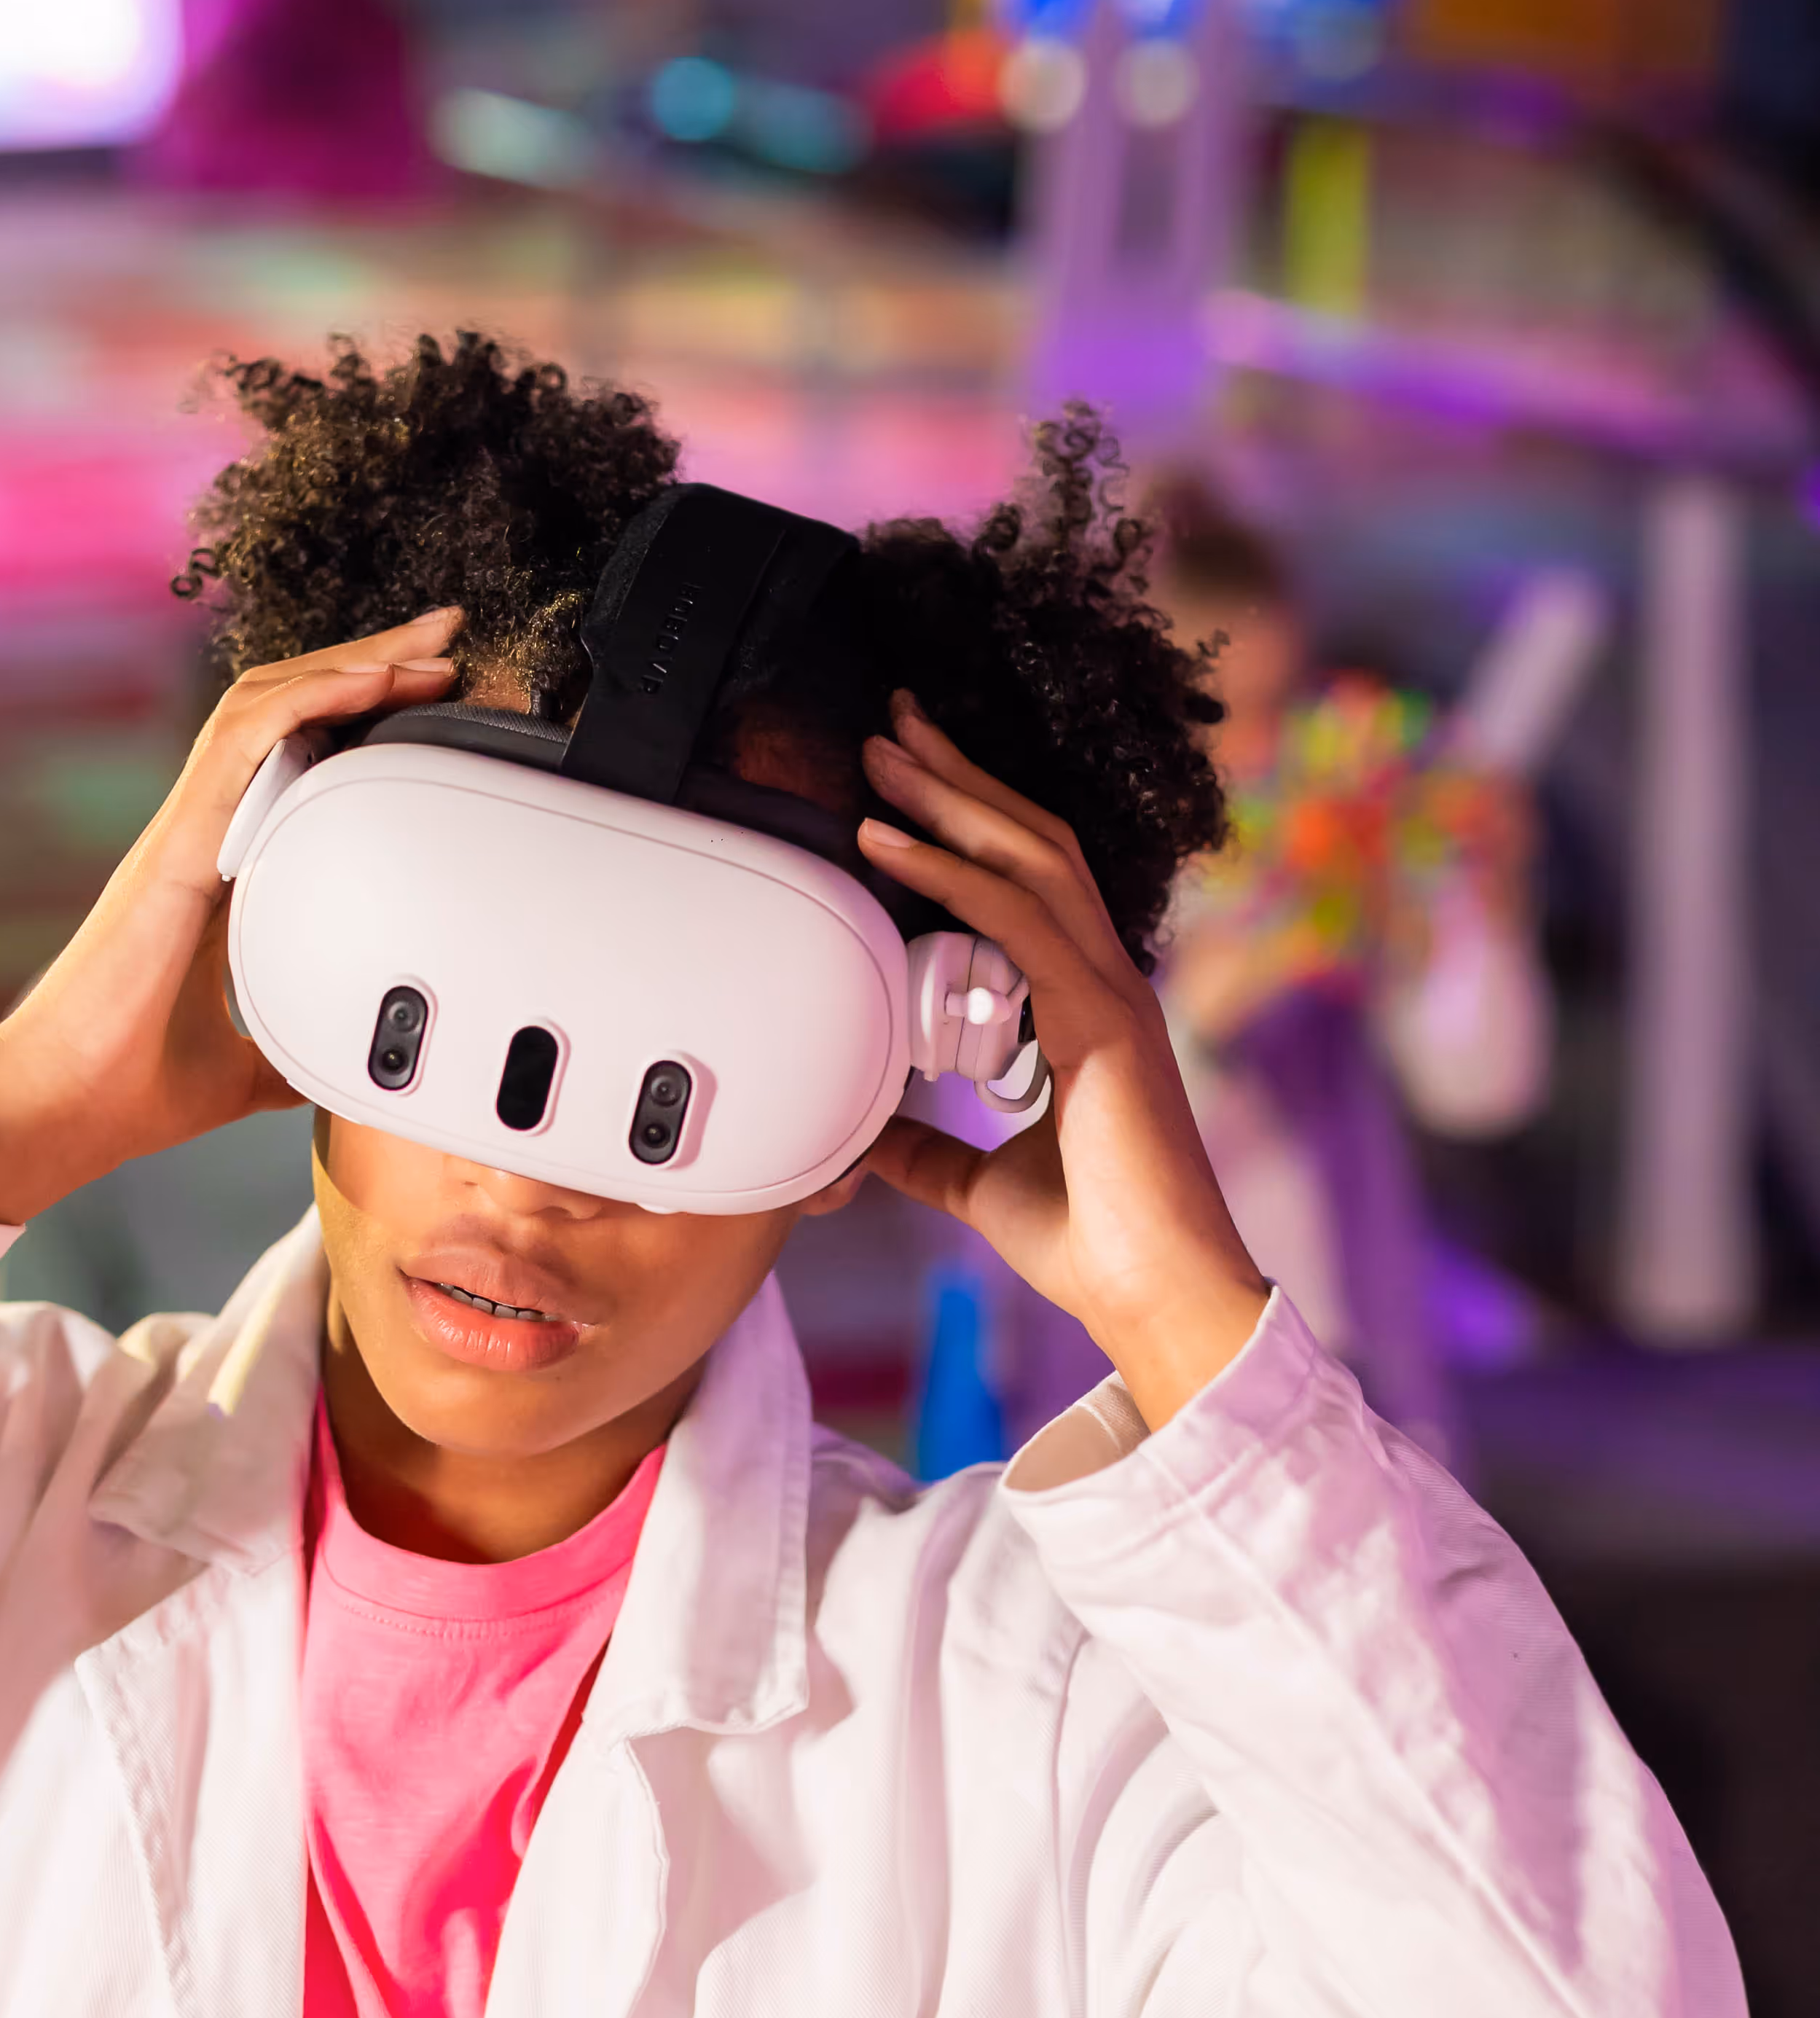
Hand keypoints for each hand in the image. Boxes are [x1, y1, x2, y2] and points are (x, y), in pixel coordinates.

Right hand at [0, 612, 460, 1223]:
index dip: (360, 715)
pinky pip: (246, 743)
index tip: (431, 696)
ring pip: (268, 706)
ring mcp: (184, 831)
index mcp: (220, 873)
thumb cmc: (124, 1089)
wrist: (57, 1109)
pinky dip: (310, 700)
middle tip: (448, 635)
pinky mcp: (175, 845)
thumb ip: (295, 1048)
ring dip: (351, 665)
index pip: (297, 761)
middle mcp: (201, 835)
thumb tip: (348, 1062)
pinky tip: (367, 678)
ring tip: (426, 642)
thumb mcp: (249, 1070)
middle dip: (370, 663)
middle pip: (289, 712)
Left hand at [857, 693, 1268, 1431]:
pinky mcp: (1103, 1023)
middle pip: (1033, 842)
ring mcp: (1113, 994)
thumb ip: (924, 1149)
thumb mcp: (977, 1185)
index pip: (1029, 882)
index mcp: (1087, 1006)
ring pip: (1031, 857)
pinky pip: (1017, 921)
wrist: (1154, 1296)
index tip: (905, 783)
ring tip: (881, 751)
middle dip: (960, 776)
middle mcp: (1108, 981)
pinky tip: (889, 843)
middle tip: (892, 721)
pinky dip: (949, 874)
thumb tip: (862, 1129)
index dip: (970, 822)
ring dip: (951, 797)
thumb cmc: (1090, 1245)